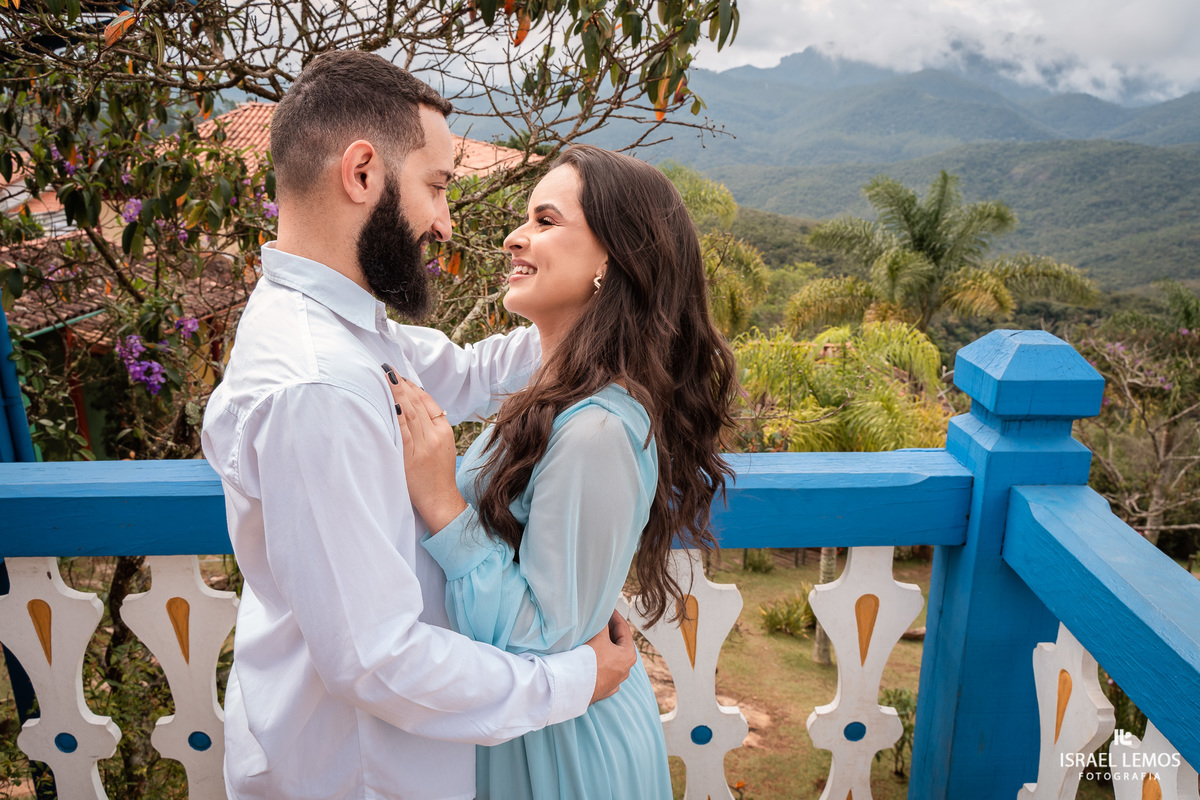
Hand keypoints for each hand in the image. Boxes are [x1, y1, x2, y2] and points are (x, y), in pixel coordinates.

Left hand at [383, 365, 465, 532]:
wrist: (440, 500)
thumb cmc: (437, 475)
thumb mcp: (441, 446)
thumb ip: (430, 427)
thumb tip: (412, 406)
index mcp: (443, 431)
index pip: (428, 402)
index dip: (413, 387)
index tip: (399, 376)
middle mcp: (434, 436)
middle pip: (417, 404)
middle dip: (401, 384)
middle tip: (386, 368)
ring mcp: (423, 446)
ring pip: (409, 413)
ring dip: (396, 393)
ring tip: (385, 377)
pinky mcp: (411, 458)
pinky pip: (402, 432)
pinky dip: (396, 415)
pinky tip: (389, 403)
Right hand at [585, 610, 636, 703]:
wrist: (574, 687)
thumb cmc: (589, 661)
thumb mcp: (598, 637)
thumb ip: (604, 625)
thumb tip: (604, 617)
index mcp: (628, 655)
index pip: (623, 629)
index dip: (615, 616)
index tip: (608, 608)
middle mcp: (626, 669)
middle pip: (619, 644)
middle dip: (610, 632)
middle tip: (601, 620)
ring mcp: (616, 681)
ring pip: (612, 658)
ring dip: (605, 647)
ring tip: (595, 637)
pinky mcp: (605, 689)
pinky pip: (605, 671)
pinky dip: (600, 662)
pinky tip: (593, 658)